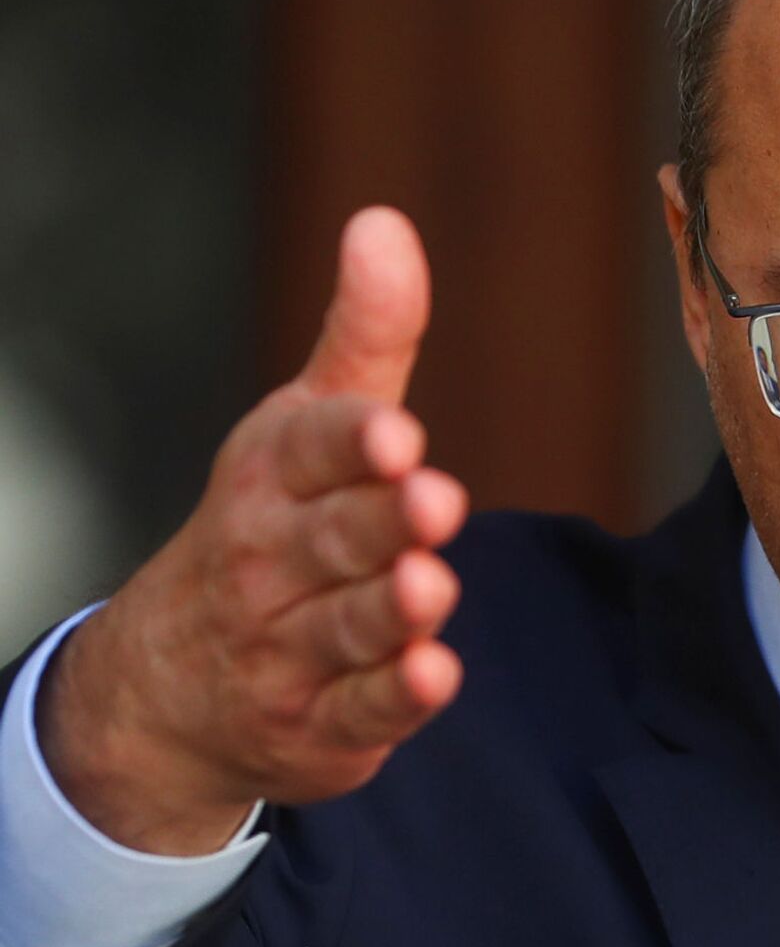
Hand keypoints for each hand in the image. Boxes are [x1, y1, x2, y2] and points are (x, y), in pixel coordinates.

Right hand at [38, 208, 469, 854]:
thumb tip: (386, 222)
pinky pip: (360, 709)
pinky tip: (436, 674)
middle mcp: (272, 563)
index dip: (354, 443)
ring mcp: (290, 649)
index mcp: (273, 477)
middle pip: (334, 538)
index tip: (397, 433)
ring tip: (430, 585)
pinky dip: (395, 696)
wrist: (175, 684)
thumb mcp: (309, 425)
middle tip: (432, 498)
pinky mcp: (323, 724)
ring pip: (347, 626)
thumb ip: (365, 335)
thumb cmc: (271, 530)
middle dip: (381, 521)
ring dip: (389, 609)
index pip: (312, 451)